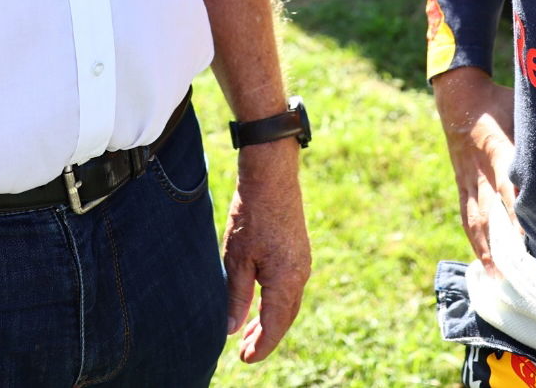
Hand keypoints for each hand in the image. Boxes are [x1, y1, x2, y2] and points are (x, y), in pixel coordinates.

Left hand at [220, 140, 310, 363]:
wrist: (272, 176)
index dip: (260, 346)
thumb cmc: (252, 215)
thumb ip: (237, 297)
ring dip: (272, 319)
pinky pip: (291, 285)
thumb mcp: (237, 259)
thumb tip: (232, 330)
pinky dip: (277, 300)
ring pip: (289, 302)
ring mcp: (303, 261)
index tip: (245, 359)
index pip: (275, 326)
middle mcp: (300, 274)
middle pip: (285, 317)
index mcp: (286, 280)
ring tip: (250, 331)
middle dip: (266, 336)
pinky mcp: (299, 249)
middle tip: (245, 351)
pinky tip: (262, 300)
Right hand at [433, 66, 516, 274]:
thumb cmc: (500, 103)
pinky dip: (479, 247)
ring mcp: (469, 183)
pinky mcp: (463, 189)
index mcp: (498, 149)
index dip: (520, 214)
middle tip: (527, 278)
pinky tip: (489, 271)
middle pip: (494, 213)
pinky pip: (469, 221)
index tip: (535, 239)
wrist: (459, 97)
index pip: (510, 187)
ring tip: (505, 285)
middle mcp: (481, 172)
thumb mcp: (522, 109)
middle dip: (509, 247)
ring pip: (480, 223)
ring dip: (492, 254)